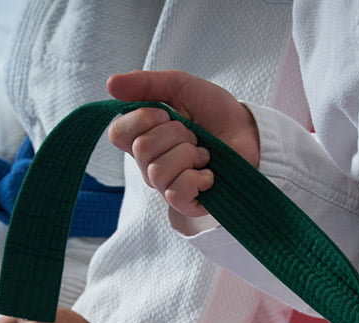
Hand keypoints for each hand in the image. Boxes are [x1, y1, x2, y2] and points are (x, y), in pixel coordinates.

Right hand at [106, 70, 259, 220]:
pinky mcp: (186, 202)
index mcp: (142, 137)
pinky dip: (197, 178)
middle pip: (141, 150)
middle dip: (176, 134)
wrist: (248, 131)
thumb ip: (146, 84)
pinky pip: (176, 192)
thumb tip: (109, 83)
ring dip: (188, 154)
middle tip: (193, 134)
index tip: (166, 113)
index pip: (117, 133)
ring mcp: (165, 185)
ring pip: (158, 171)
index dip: (142, 119)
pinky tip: (208, 172)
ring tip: (203, 152)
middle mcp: (148, 165)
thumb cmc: (213, 112)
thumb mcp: (180, 86)